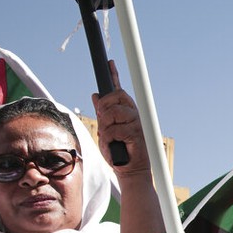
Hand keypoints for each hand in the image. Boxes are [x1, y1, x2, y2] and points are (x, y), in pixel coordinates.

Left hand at [92, 61, 149, 176]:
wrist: (129, 169)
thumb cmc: (118, 151)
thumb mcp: (105, 130)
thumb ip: (102, 113)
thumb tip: (95, 96)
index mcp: (125, 111)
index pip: (118, 90)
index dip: (114, 75)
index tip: (109, 62)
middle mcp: (133, 114)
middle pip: (117, 95)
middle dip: (105, 106)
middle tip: (103, 119)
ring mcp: (136, 122)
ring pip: (114, 112)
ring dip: (106, 125)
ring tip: (111, 137)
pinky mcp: (137, 133)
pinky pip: (115, 129)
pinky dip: (110, 138)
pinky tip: (115, 145)